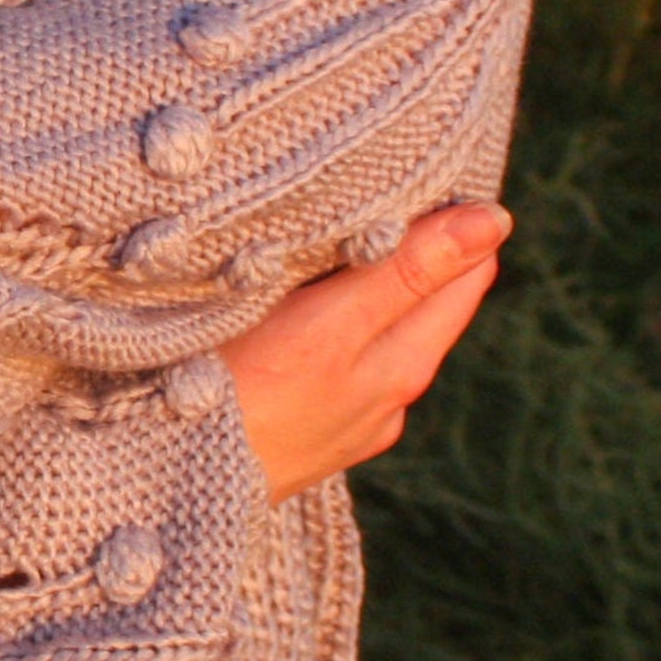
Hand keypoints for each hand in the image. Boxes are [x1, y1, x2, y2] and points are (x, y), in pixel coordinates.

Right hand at [220, 201, 511, 506]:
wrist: (166, 484)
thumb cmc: (243, 399)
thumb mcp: (330, 326)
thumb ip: (408, 274)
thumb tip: (494, 222)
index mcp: (405, 365)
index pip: (466, 272)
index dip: (449, 219)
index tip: (409, 176)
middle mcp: (387, 398)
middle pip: (422, 301)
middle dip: (405, 248)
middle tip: (362, 192)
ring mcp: (344, 420)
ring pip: (373, 330)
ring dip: (360, 286)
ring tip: (317, 243)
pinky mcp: (300, 433)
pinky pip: (330, 360)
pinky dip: (323, 325)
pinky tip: (282, 314)